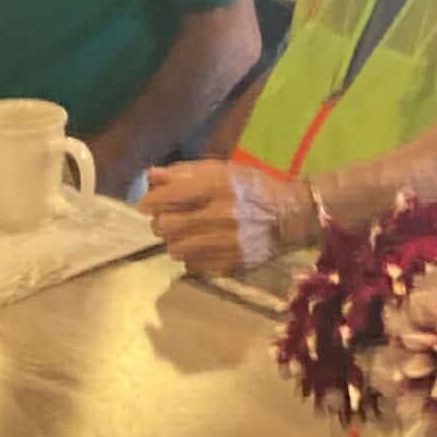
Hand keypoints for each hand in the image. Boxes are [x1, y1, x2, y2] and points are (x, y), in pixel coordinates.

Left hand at [139, 160, 312, 274]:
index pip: (169, 196)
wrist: (291, 215)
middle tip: (166, 220)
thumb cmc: (252, 187)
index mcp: (217, 186)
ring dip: (174, 241)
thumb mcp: (222, 170)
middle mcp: (221, 215)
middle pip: (166, 226)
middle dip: (160, 222)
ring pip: (176, 249)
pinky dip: (190, 257)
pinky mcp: (232, 264)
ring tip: (183, 234)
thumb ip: (184, 172)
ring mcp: (226, 243)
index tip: (145, 205)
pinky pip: (193, 266)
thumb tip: (150, 176)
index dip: (150, 201)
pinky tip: (199, 247)